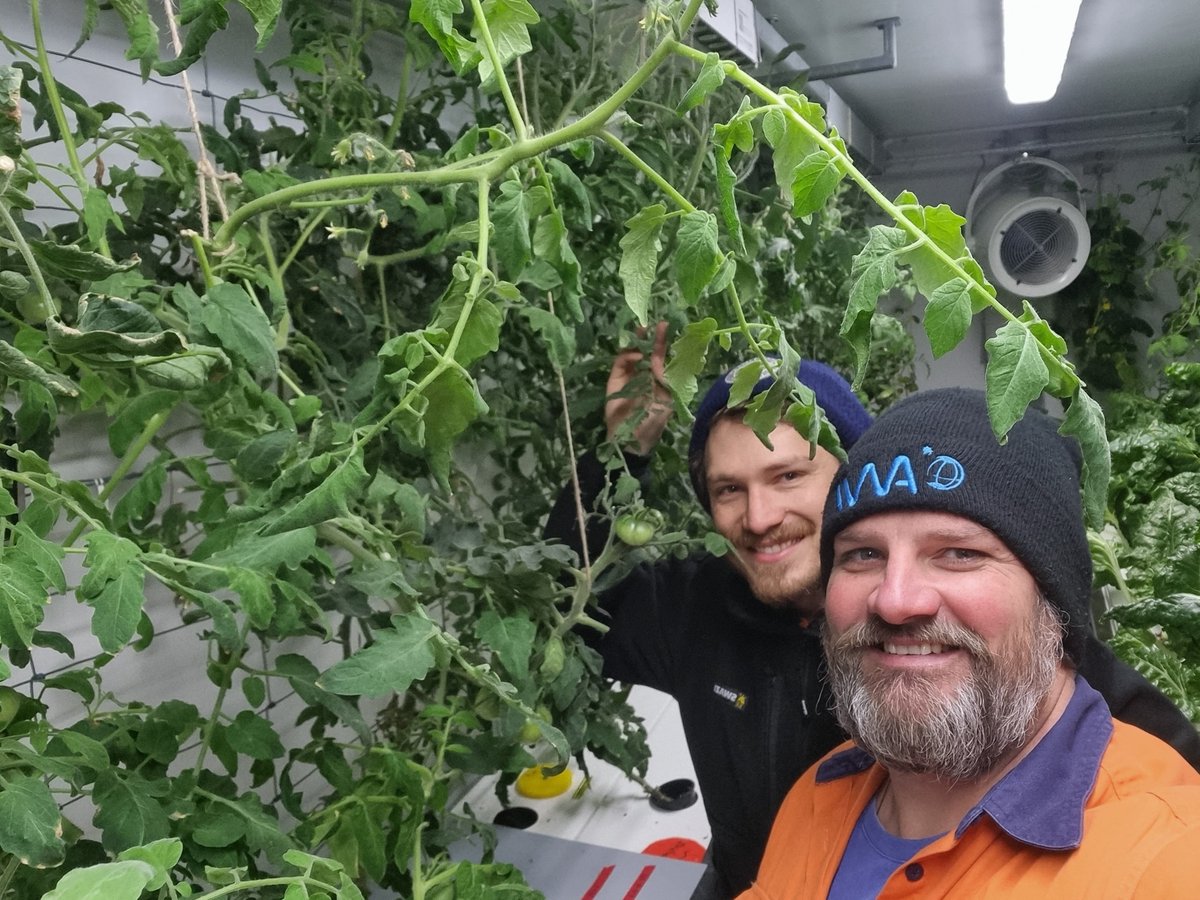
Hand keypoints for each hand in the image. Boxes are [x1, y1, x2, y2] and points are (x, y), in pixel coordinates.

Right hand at [605, 322, 671, 455]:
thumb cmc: (653, 422)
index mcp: (659, 380)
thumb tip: (659, 359)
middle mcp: (644, 374)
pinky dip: (628, 356)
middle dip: (651, 338)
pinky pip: (621, 362)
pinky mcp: (615, 378)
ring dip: (638, 342)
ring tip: (643, 331)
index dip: (664, 344)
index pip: (662, 358)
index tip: (668, 328)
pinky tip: (637, 356)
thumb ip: (665, 379)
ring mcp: (629, 375)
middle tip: (656, 324)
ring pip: (633, 353)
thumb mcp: (666, 399)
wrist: (630, 438)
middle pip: (647, 351)